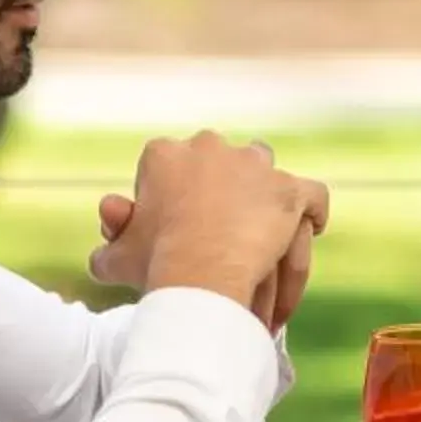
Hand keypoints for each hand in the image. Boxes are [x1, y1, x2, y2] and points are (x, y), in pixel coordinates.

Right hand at [92, 132, 327, 316]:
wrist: (200, 274)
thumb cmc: (155, 264)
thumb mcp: (117, 256)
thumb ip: (110, 242)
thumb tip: (107, 236)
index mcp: (164, 153)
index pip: (169, 162)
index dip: (173, 192)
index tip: (175, 222)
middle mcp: (212, 147)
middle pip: (220, 158)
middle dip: (220, 184)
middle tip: (218, 223)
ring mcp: (255, 166)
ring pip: (265, 168)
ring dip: (264, 192)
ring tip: (263, 225)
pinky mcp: (290, 190)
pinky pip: (312, 195)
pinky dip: (312, 211)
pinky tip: (309, 227)